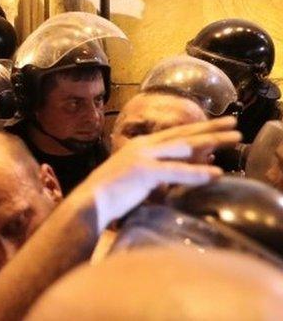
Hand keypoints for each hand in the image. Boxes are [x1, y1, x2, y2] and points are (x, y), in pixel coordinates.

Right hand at [74, 117, 239, 231]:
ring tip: (235, 139)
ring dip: (212, 141)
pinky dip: (198, 172)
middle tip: (234, 123)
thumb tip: (176, 177)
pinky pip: (177, 171)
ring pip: (184, 146)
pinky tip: (216, 173)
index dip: (197, 129)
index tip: (218, 125)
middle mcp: (143, 146)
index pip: (174, 135)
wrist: (90, 204)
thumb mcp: (137, 179)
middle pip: (183, 134)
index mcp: (140, 146)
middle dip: (211, 128)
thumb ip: (156, 174)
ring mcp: (143, 156)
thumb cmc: (111, 196)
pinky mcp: (144, 171)